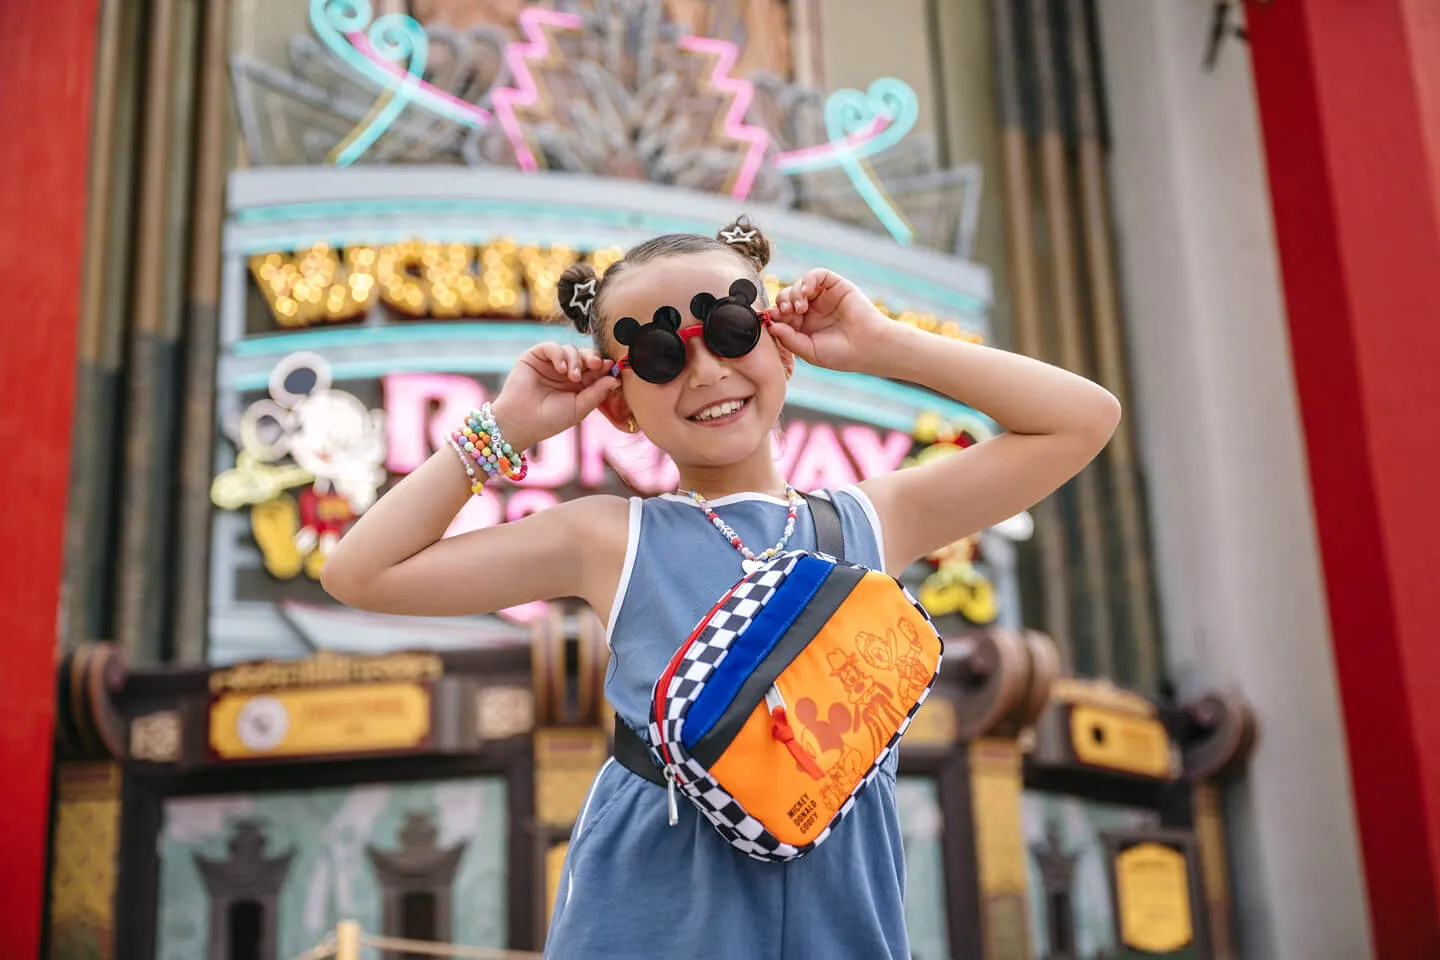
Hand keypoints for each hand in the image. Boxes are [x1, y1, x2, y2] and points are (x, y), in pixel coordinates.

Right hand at [491, 343, 617, 450]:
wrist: (521, 422)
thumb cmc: (550, 420)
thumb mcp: (579, 408)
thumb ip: (597, 393)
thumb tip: (615, 379)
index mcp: (579, 384)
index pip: (596, 369)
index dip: (604, 366)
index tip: (610, 367)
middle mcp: (566, 372)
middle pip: (585, 356)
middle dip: (593, 358)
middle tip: (596, 364)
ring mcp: (551, 363)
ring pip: (571, 349)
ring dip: (575, 360)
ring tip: (573, 376)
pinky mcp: (535, 356)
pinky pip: (551, 346)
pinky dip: (559, 354)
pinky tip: (560, 368)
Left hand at [768, 269, 892, 373]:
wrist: (868, 348)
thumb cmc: (841, 355)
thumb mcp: (809, 350)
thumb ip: (788, 338)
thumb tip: (770, 324)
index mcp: (803, 326)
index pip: (781, 314)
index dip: (774, 314)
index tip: (770, 318)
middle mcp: (812, 309)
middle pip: (787, 297)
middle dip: (782, 303)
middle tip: (786, 313)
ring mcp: (824, 297)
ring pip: (799, 285)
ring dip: (793, 293)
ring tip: (799, 308)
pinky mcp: (836, 285)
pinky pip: (816, 275)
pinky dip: (807, 280)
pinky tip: (806, 293)